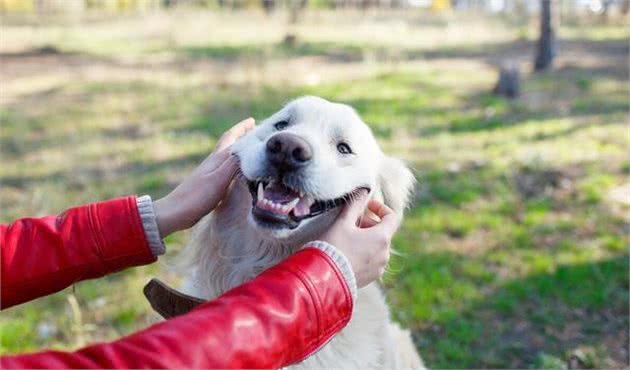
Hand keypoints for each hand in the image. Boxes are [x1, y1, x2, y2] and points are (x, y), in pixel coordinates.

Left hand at [153, 118, 254, 236]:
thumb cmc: (198, 196)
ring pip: (227, 156)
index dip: (242, 128)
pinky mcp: (207, 184)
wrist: (176, 212)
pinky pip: (225, 168)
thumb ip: (234, 163)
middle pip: (228, 144)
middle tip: (253, 131)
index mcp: (216, 158)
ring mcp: (209, 173)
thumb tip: (249, 148)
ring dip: (238, 150)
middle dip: (240, 136)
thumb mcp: (219, 178)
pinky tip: (236, 172)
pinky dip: (234, 165)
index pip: (231, 138)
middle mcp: (212, 162)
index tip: (252, 120)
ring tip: (249, 149)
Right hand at [319, 192, 399, 287]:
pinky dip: (364, 252)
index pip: (392, 217)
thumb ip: (355, 205)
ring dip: (366, 238)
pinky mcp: (371, 278)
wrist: (325, 278)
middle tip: (350, 222)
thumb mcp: (343, 222)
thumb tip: (362, 191)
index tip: (367, 206)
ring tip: (347, 238)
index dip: (381, 208)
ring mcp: (379, 268)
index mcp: (382, 238)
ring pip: (377, 247)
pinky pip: (372, 260)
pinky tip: (347, 253)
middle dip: (369, 224)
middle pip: (383, 232)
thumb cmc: (334, 247)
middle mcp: (385, 254)